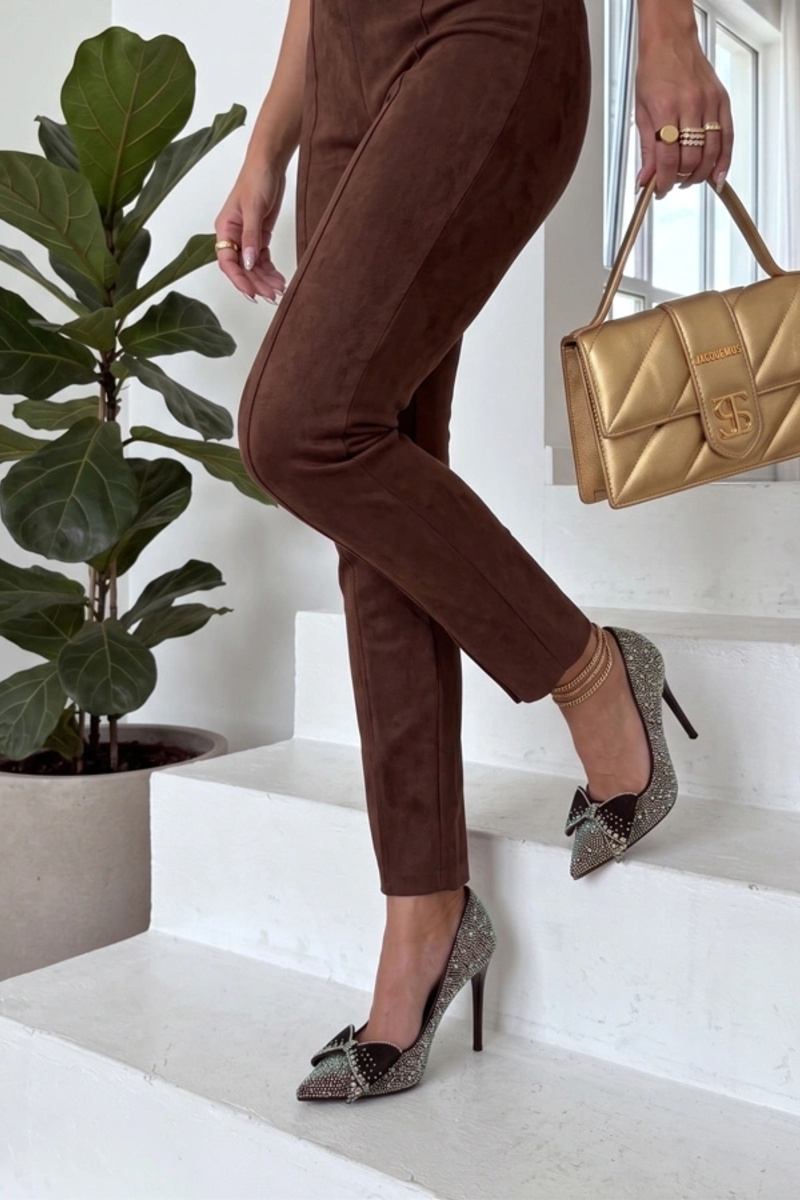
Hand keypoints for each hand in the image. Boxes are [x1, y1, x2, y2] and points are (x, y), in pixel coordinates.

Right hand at [214, 159, 288, 302]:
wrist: (270, 164)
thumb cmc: (256, 179)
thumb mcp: (254, 208)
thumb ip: (251, 237)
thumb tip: (247, 262)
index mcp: (225, 229)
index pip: (227, 261)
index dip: (239, 279)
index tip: (251, 293)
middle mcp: (233, 236)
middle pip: (242, 267)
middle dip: (256, 282)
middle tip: (271, 296)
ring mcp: (246, 237)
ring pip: (253, 266)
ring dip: (264, 279)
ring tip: (279, 290)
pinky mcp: (259, 236)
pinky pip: (262, 258)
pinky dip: (270, 269)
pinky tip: (279, 279)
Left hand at [635, 27, 732, 199]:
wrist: (671, 43)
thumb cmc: (654, 72)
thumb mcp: (641, 112)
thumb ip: (646, 148)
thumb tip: (645, 178)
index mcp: (665, 108)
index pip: (667, 158)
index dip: (663, 181)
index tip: (658, 190)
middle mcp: (690, 105)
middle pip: (691, 158)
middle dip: (680, 179)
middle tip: (672, 183)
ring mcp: (709, 103)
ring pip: (711, 152)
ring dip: (700, 174)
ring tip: (688, 180)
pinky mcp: (722, 101)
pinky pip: (727, 137)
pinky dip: (724, 160)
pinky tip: (717, 176)